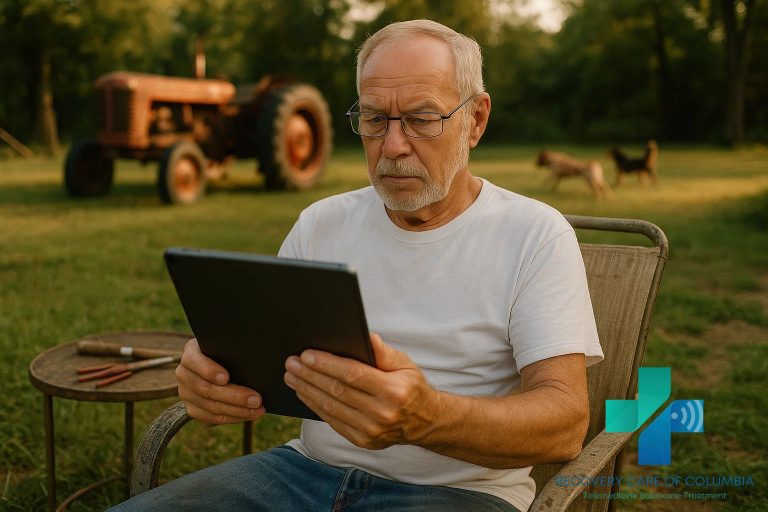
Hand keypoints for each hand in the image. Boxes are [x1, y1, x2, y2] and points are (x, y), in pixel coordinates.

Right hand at [175, 338, 264, 425]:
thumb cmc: (228, 351)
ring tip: (258, 409)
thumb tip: (259, 360)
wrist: (220, 362)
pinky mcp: (193, 409)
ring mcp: (186, 393)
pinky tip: (249, 414)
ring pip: (210, 407)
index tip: (226, 377)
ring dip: (237, 410)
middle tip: (256, 399)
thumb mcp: (229, 345)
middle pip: (205, 389)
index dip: (209, 370)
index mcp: (191, 352)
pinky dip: (233, 418)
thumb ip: (234, 350)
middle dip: (234, 396)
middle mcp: (184, 373)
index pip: (194, 361)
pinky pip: (211, 419)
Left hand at [283, 333, 440, 448]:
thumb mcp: (404, 364)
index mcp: (393, 390)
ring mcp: (371, 430)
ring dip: (307, 390)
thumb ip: (383, 351)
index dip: (327, 364)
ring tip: (292, 376)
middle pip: (337, 391)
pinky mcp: (362, 441)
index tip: (306, 355)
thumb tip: (366, 337)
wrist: (425, 422)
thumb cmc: (410, 387)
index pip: (353, 374)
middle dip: (310, 375)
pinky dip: (315, 406)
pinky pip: (333, 421)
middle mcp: (382, 413)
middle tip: (291, 363)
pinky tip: (304, 393)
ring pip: (331, 408)